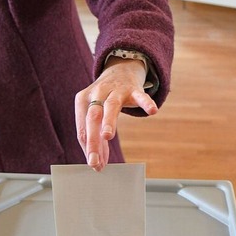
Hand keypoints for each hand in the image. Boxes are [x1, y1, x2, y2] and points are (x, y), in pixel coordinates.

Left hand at [75, 57, 157, 171]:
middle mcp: (97, 93)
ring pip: (111, 106)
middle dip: (93, 140)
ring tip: (107, 136)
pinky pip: (140, 96)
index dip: (88, 148)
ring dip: (108, 121)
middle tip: (94, 160)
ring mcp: (116, 90)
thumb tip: (98, 163)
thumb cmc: (104, 98)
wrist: (119, 71)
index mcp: (83, 101)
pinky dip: (146, 102)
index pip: (83, 128)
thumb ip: (96, 136)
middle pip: (93, 118)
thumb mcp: (96, 113)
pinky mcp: (133, 89)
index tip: (95, 165)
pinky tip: (152, 111)